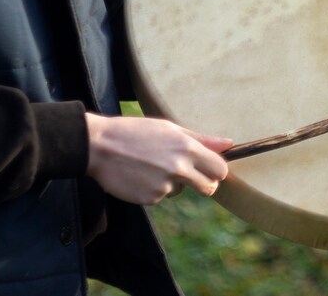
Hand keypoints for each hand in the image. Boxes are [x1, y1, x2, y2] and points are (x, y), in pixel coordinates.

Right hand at [85, 112, 232, 204]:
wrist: (98, 146)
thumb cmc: (136, 132)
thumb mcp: (170, 128)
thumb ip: (202, 139)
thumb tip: (229, 143)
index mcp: (187, 148)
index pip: (220, 169)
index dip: (217, 171)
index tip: (210, 169)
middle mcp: (179, 168)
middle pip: (209, 187)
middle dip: (204, 185)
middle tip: (189, 176)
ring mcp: (165, 185)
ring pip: (181, 191)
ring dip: (172, 184)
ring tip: (151, 166)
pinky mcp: (150, 199)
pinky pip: (160, 197)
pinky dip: (153, 189)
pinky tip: (140, 176)